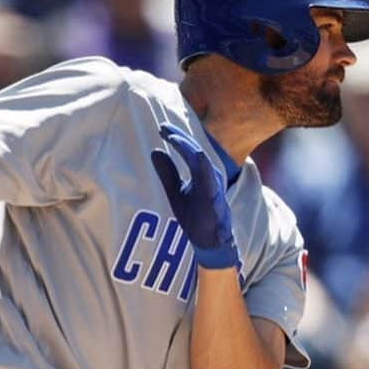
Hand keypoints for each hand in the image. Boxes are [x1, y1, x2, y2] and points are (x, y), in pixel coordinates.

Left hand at [151, 123, 238, 270]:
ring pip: (200, 156)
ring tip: (170, 135)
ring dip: (185, 144)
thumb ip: (168, 173)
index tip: (161, 128)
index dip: (176, 137)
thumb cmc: (195, 217)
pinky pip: (206, 172)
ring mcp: (213, 183)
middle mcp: (210, 173)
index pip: (189, 149)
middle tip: (163, 127)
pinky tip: (188, 152)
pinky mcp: (213, 194)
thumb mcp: (176, 192)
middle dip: (179, 135)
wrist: (209, 241)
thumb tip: (155, 152)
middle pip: (195, 148)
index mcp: (202, 172)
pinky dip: (196, 159)